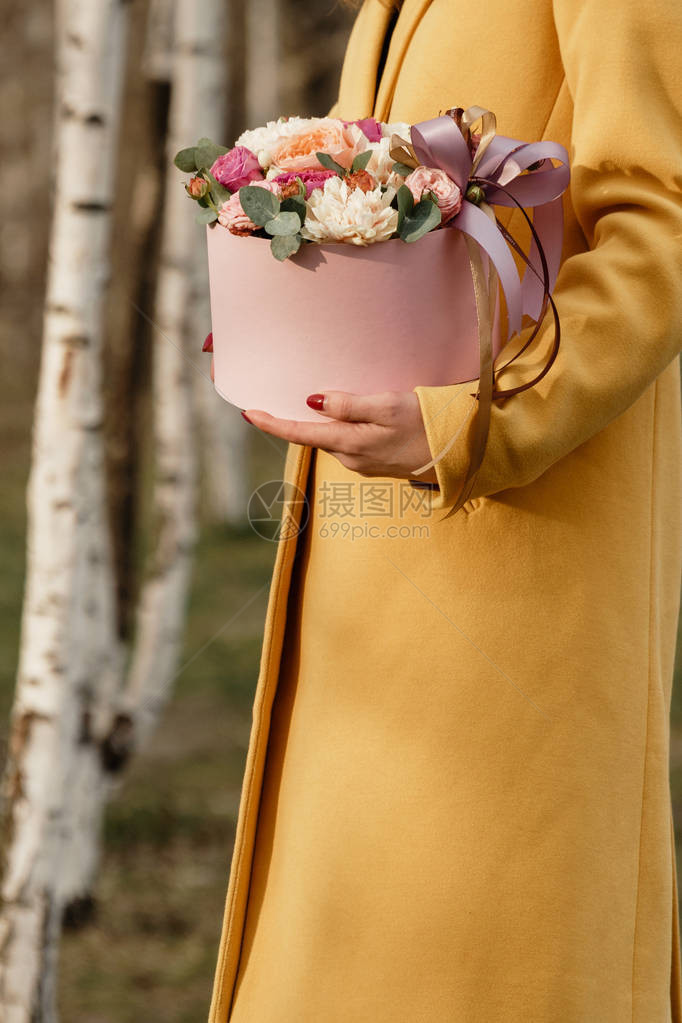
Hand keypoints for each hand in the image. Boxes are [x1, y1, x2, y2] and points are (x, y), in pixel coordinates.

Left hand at [242, 390, 438, 483]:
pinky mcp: (378, 461)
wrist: (463, 454)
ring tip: (310, 400)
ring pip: (332, 438)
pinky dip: (341, 427)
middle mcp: (351, 458)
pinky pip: (349, 442)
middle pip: (314, 436)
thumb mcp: (387, 406)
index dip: (272, 424)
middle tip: (274, 398)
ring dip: (320, 423)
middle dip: (294, 420)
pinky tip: (347, 414)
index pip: (300, 434)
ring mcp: (365, 463)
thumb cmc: (428, 425)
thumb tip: (312, 401)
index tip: (248, 412)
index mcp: (349, 444)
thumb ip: (348, 404)